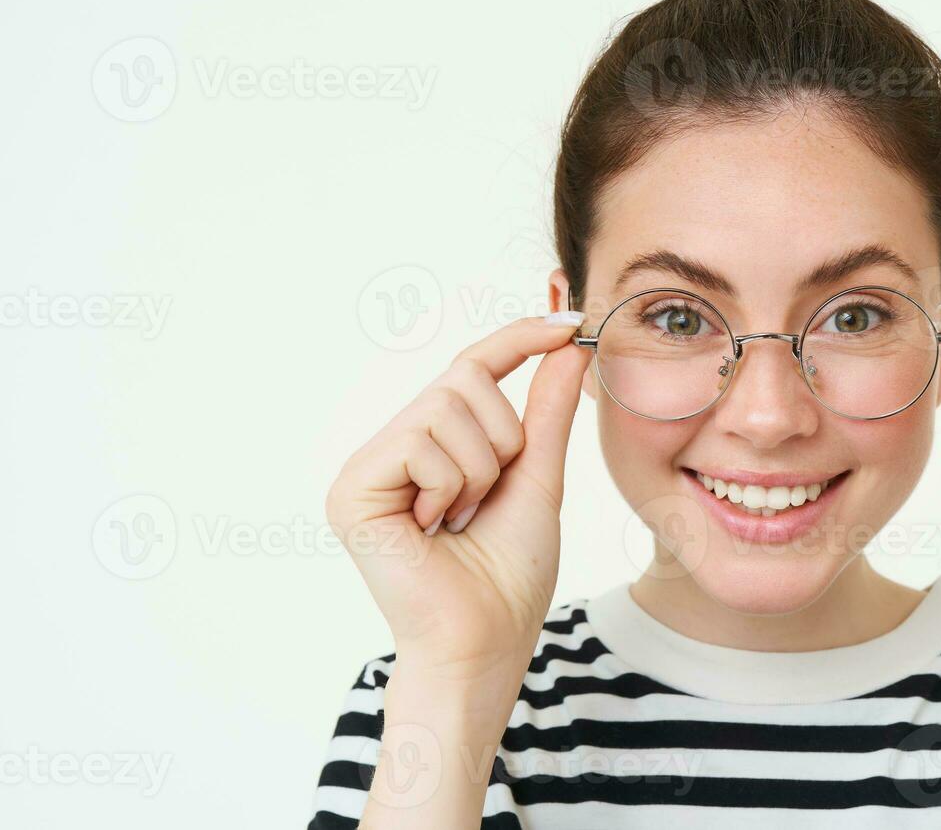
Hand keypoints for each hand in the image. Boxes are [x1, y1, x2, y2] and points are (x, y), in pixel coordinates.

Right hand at [325, 315, 591, 678]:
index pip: (472, 367)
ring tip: (461, 519)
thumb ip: (546, 411)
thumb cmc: (510, 574)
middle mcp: (392, 446)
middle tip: (487, 498)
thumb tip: (566, 345)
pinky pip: (419, 442)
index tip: (568, 322)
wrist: (486, 641)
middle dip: (503, 437)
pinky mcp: (350, 487)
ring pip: (447, 409)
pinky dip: (449, 486)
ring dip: (480, 469)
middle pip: (463, 378)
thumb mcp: (538, 477)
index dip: (517, 338)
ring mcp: (367, 465)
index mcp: (433, 444)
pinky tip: (433, 528)